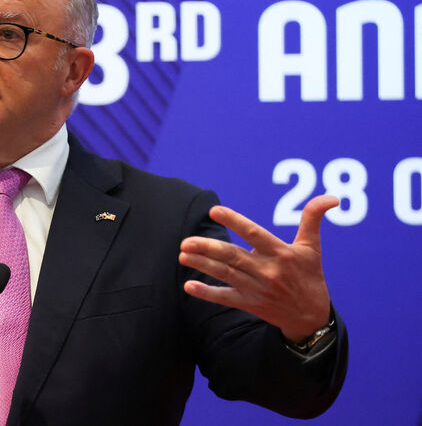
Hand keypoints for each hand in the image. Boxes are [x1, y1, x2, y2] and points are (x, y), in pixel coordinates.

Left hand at [178, 195, 338, 341]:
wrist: (311, 317)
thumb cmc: (309, 275)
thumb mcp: (312, 247)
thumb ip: (313, 219)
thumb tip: (332, 197)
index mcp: (281, 253)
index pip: (254, 234)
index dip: (235, 222)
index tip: (214, 211)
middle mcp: (268, 271)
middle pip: (234, 257)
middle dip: (208, 249)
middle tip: (186, 241)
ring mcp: (257, 289)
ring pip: (226, 275)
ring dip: (202, 265)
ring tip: (183, 254)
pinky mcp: (250, 304)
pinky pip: (225, 298)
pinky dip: (207, 293)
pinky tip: (189, 285)